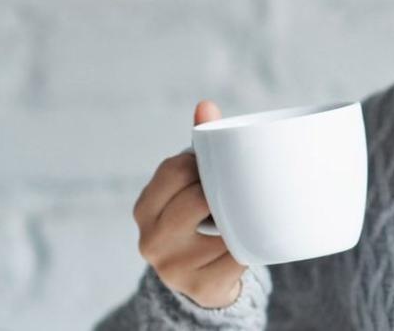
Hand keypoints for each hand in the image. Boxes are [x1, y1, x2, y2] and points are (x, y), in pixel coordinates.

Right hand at [131, 100, 248, 308]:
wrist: (203, 282)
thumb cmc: (198, 219)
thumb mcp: (189, 187)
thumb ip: (198, 148)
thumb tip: (206, 105)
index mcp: (144, 208)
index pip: (175, 170)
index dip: (202, 164)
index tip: (216, 166)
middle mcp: (150, 240)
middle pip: (197, 197)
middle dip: (221, 191)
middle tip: (235, 190)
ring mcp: (173, 268)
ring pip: (222, 226)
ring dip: (239, 219)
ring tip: (241, 216)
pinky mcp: (201, 287)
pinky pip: (237, 256)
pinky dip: (249, 245)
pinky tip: (247, 242)